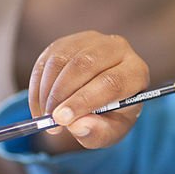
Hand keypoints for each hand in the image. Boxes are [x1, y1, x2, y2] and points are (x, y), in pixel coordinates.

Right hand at [30, 31, 149, 151]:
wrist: (102, 98)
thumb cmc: (111, 116)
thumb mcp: (111, 132)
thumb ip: (98, 132)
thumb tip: (77, 125)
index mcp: (136, 72)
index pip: (112, 82)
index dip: (84, 100)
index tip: (62, 120)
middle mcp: (118, 48)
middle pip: (85, 64)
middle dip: (61, 94)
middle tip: (50, 120)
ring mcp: (92, 40)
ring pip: (61, 60)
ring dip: (47, 92)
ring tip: (45, 117)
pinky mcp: (68, 42)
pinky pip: (46, 61)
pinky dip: (38, 86)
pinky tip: (40, 106)